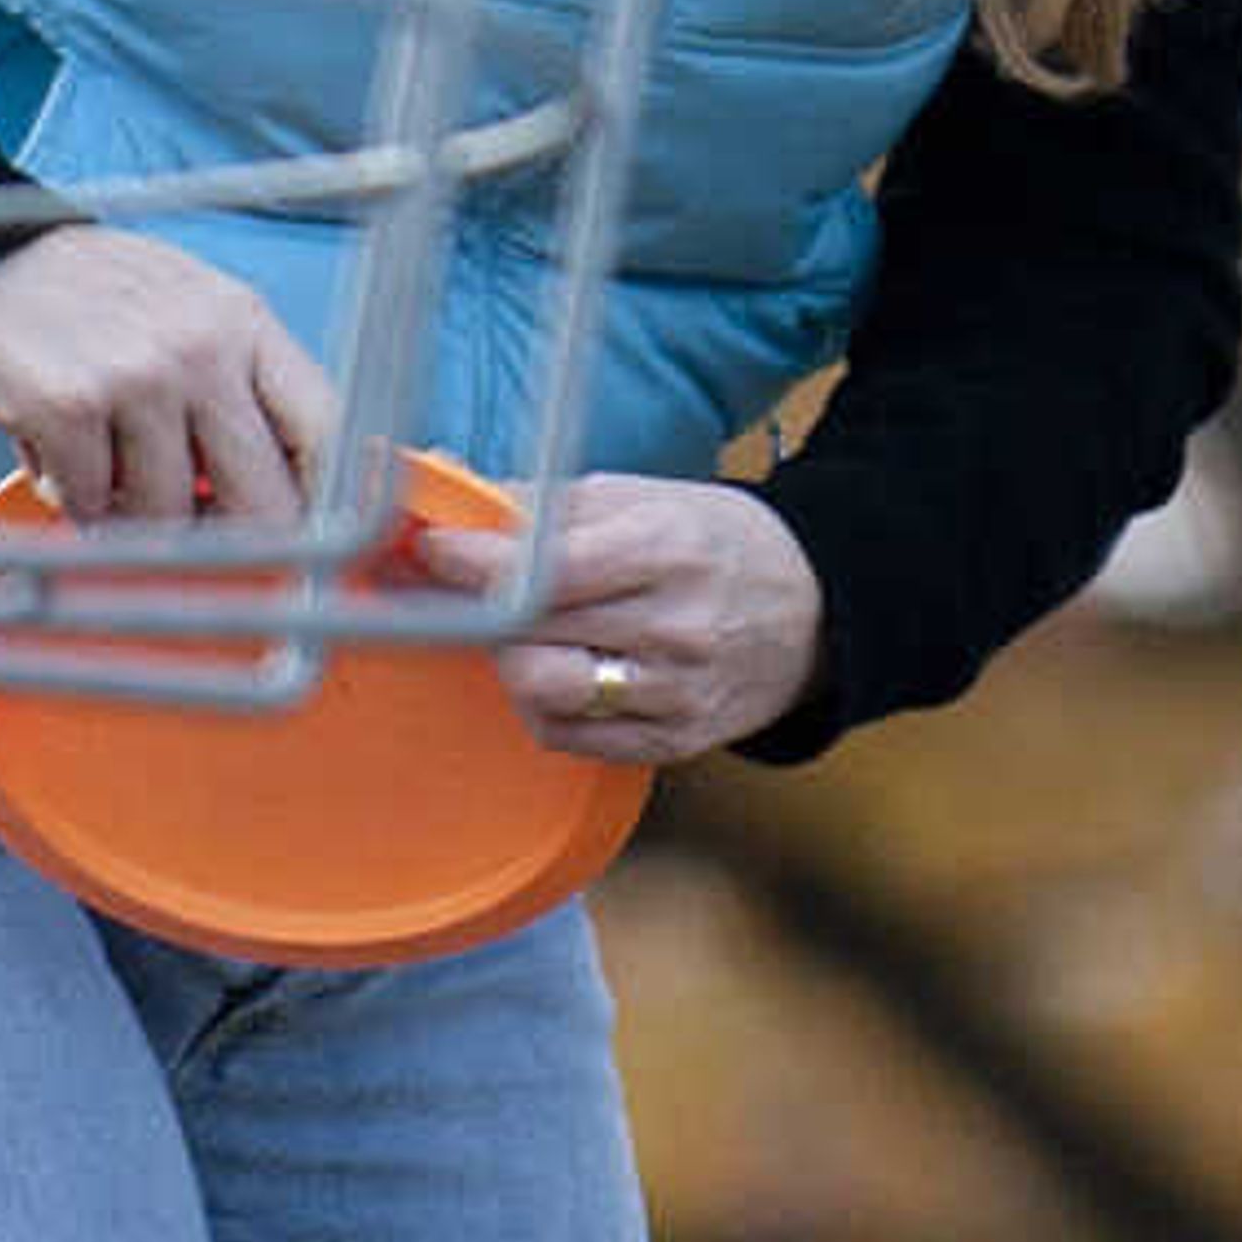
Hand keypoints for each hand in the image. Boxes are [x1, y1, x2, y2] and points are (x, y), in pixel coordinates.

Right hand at [0, 228, 337, 527]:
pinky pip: (93, 507)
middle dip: (227, 539)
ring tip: (99, 457)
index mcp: (241, 318)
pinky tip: (55, 448)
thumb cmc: (86, 298)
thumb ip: (240, 385)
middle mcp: (200, 343)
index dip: (326, 505)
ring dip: (128, 510)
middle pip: (263, 503)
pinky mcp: (69, 404)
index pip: (328, 431)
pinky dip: (70, 496)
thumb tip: (303, 491)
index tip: (312, 544)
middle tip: (188, 531)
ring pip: (169, 517)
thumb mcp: (183, 310)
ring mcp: (136, 373)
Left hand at [412, 474, 825, 765]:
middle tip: (455, 586)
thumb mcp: (635, 497)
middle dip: (475, 607)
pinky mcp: (673, 743)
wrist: (810, 608)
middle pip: (535, 634)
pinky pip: (570, 738)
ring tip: (515, 629)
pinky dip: (540, 704)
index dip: (474, 562)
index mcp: (666, 552)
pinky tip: (550, 666)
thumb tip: (451, 497)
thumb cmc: (707, 539)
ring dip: (507, 658)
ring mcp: (676, 695)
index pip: (548, 571)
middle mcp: (675, 630)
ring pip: (544, 693)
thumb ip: (541, 504)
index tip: (431, 547)